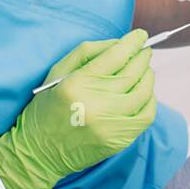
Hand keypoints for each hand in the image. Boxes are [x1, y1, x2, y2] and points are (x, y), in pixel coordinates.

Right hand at [0, 29, 155, 188]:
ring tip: (145, 70)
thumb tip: (119, 43)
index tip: (140, 36)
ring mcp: (110, 125)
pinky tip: (144, 93)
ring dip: (148, 77)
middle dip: (142, 57)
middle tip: (144, 50)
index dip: (132, 43)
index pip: (115, 56)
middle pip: (132, 73)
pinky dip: (150, 100)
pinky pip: (146, 116)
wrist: (40, 153)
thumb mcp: (57, 73)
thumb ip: (87, 53)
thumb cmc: (46, 108)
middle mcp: (96, 104)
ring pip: (143, 93)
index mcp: (77, 84)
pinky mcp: (118, 140)